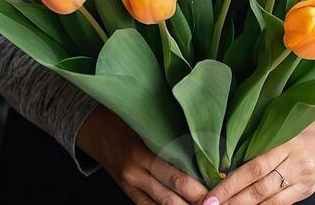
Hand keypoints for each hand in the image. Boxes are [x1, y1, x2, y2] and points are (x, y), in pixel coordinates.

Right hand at [76, 105, 209, 203]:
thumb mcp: (148, 122)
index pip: (175, 174)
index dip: (198, 184)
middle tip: (215, 202)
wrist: (94, 128)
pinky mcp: (127, 192)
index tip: (219, 184)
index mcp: (142, 151)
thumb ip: (171, 136)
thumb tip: (205, 147)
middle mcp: (135, 172)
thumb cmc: (127, 117)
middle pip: (170, 194)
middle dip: (195, 201)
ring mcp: (130, 185)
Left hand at [202, 109, 314, 203]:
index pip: (254, 166)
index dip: (231, 182)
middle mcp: (296, 164)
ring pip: (270, 201)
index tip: (212, 192)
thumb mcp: (281, 123)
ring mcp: (303, 181)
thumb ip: (258, 138)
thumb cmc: (301, 123)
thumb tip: (225, 157)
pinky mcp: (307, 192)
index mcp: (287, 142)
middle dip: (233, 200)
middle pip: (260, 188)